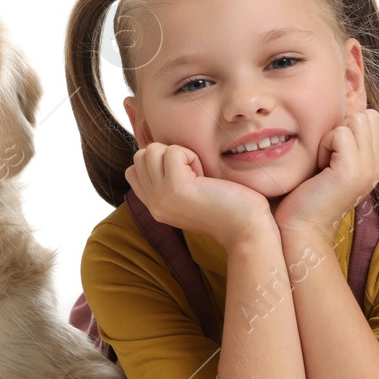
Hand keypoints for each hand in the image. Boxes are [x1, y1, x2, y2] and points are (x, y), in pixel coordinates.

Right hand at [125, 142, 273, 248]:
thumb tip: (160, 151)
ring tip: (198, 174)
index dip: (156, 162)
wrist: (245, 228)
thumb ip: (168, 181)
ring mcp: (161, 196)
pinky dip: (192, 156)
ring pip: (151, 150)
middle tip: (192, 173)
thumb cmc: (226, 207)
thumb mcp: (187, 196)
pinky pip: (174, 151)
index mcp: (154, 206)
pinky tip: (205, 176)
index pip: (132, 171)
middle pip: (140, 156)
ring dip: (178, 153)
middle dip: (167, 154)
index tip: (183, 173)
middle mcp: (152, 203)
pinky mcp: (175, 187)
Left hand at [273, 110, 378, 242]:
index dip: (346, 126)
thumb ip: (339, 144)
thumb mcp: (328, 166)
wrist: (300, 229)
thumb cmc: (304, 197)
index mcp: (372, 164)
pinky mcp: (352, 170)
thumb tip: (337, 114)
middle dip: (341, 127)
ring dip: (332, 135)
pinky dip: (324, 144)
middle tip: (325, 156)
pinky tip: (318, 167)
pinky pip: (340, 133)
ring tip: (323, 162)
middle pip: (367, 116)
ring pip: (357, 120)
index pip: (371, 119)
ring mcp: (367, 168)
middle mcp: (376, 166)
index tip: (329, 153)